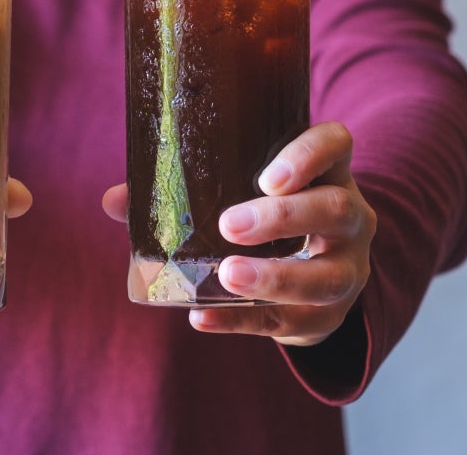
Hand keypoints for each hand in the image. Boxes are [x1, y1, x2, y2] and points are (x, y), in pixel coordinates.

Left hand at [102, 121, 374, 345]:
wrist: (318, 274)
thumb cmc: (270, 217)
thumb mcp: (245, 192)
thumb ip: (186, 189)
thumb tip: (115, 199)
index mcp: (331, 172)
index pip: (335, 145)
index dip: (308, 155)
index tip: (268, 176)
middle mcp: (351, 218)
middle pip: (334, 211)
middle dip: (283, 219)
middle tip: (231, 225)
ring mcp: (346, 270)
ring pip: (324, 278)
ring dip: (273, 278)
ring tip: (226, 275)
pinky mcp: (326, 316)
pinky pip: (289, 322)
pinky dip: (241, 321)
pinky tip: (202, 317)